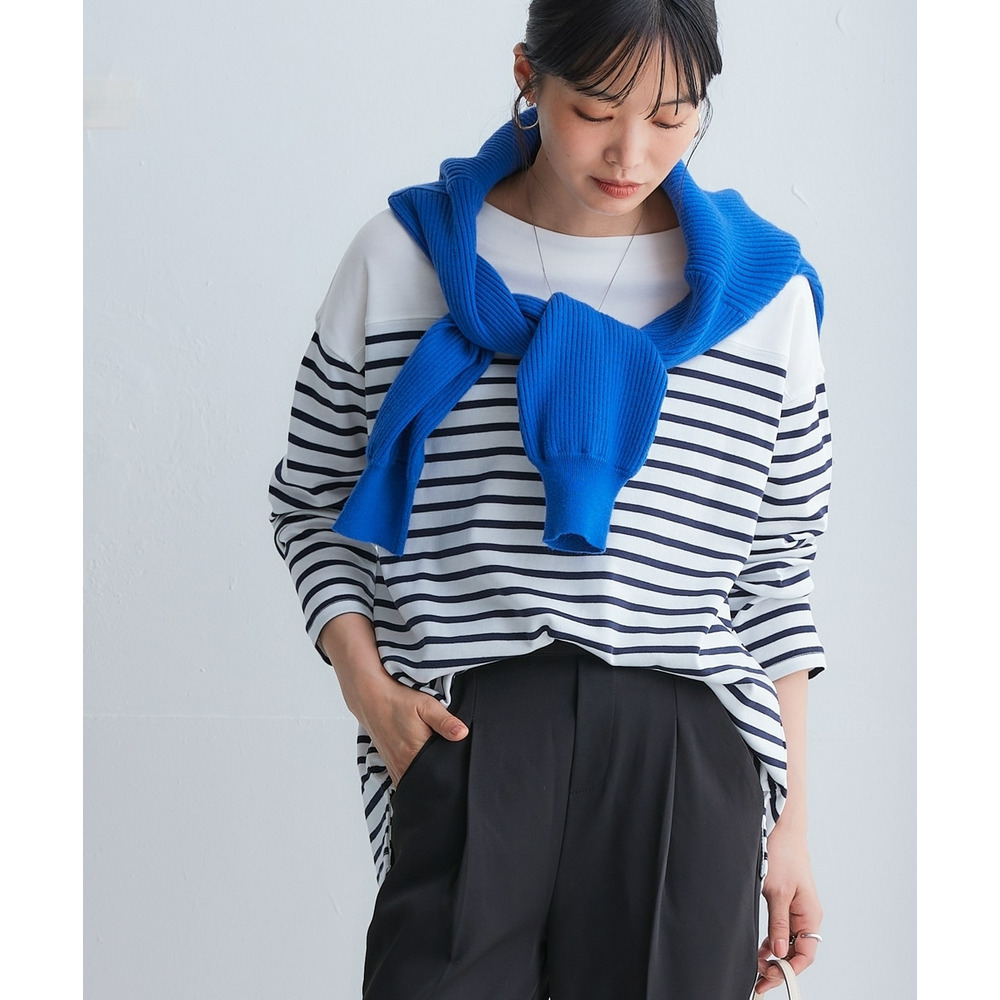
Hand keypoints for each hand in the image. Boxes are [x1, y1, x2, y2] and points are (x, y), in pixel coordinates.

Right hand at [318, 613, 469, 786]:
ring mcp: (394, 768)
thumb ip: (445, 722)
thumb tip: (462, 734)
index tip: (456, 765)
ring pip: (415, 782)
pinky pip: (404, 779)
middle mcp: (402, 765)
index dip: (450, 772)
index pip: (438, 774)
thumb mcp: (427, 705)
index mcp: (414, 753)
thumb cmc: (399, 700)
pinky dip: (414, 776)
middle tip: (447, 762)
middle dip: (439, 777)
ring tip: (435, 764)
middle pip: (427, 781)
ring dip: (425, 776)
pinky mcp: (389, 766)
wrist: (371, 697)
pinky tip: (420, 765)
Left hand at [753, 823, 822, 993]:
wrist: (782, 829)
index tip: (769, 979)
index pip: (804, 955)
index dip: (788, 970)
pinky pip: (782, 929)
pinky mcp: (786, 902)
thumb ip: (778, 922)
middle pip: (796, 952)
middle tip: (758, 977)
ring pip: (788, 942)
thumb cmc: (783, 854)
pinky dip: (772, 940)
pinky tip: (760, 947)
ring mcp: (797, 910)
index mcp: (810, 915)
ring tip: (756, 965)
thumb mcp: (777, 891)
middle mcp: (806, 916)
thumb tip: (779, 951)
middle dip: (779, 967)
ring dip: (774, 955)